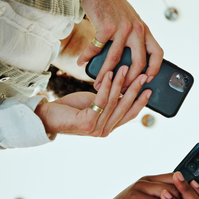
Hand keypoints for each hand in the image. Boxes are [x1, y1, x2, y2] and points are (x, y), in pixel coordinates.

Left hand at [35, 65, 150, 136]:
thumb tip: (124, 89)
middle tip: (143, 76)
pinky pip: (100, 101)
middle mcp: (105, 130)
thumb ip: (109, 102)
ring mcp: (96, 128)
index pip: (130, 115)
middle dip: (135, 90)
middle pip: (124, 108)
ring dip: (120, 83)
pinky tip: (108, 74)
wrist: (49, 116)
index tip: (150, 89)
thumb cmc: (71, 108)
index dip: (141, 102)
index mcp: (109, 127)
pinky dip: (105, 86)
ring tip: (124, 68)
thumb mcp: (95, 104)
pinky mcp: (87, 123)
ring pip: (114, 102)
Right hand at [79, 0, 163, 90]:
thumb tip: (128, 63)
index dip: (155, 68)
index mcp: (144, 30)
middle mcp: (137, 30)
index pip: (158, 52)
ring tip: (98, 84)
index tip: (148, 80)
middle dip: (129, 80)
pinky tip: (82, 63)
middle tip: (120, 90)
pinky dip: (88, 57)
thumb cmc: (113, 7)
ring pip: (116, 59)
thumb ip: (133, 38)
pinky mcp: (106, 26)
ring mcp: (122, 28)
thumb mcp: (130, 21)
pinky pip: (97, 48)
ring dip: (106, 74)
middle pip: (138, 62)